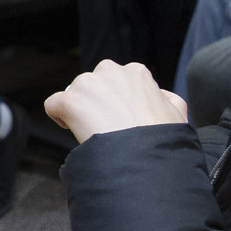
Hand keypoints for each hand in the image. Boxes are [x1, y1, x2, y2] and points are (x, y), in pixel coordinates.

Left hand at [44, 60, 188, 142]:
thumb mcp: (177, 113)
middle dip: (95, 102)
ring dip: (79, 110)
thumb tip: (160, 95)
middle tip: (104, 127)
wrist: (145, 158)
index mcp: (136, 72)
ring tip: (91, 132)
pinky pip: (53, 104)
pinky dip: (58, 117)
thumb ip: (167, 98)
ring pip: (74, 93)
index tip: (118, 118)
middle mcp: (110, 71)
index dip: (115, 100)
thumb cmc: (162, 140)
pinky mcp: (70, 101)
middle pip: (93, 84)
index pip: (117, 81)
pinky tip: (71, 129)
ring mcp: (88, 84)